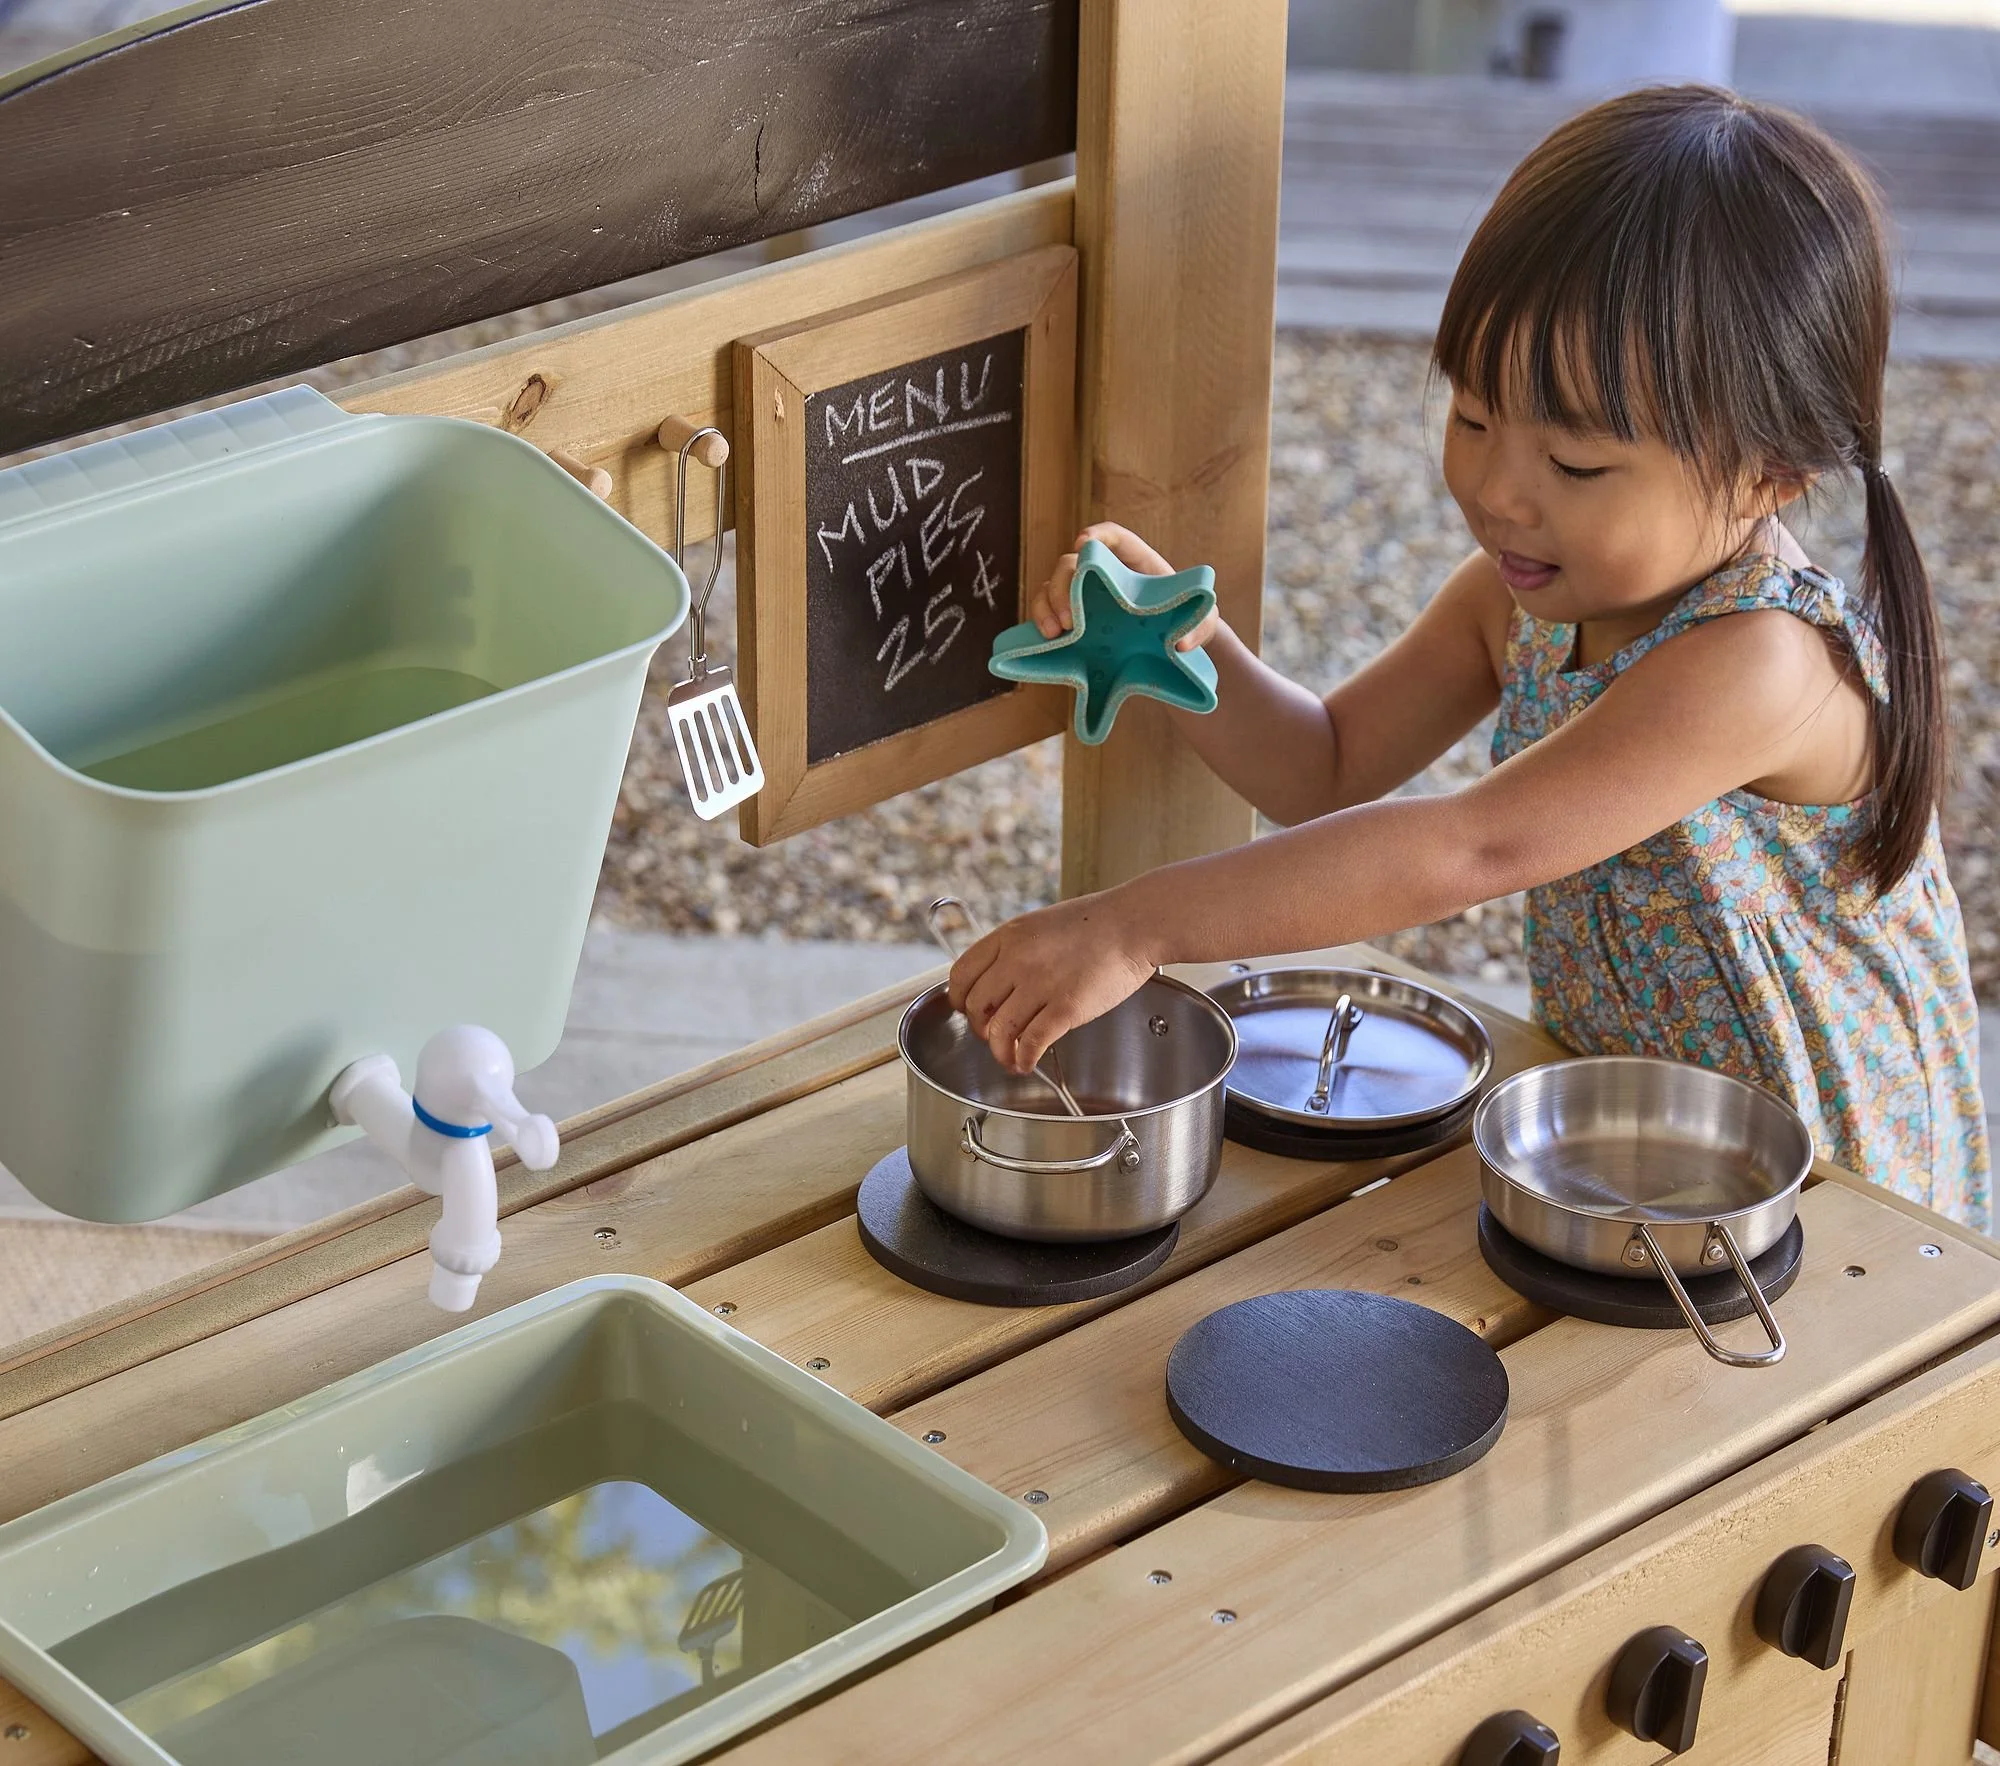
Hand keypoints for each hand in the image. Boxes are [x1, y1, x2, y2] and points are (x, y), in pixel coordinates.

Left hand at [947, 892, 1155, 1072]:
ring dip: (999, 1052)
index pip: (961, 974)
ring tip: (1008, 1058)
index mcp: (1009, 936)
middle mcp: (1018, 960)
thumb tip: (1001, 980)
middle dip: (980, 1028)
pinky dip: (1023, 1059)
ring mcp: (1041, 985)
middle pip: (976, 1006)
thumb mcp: (1041, 924)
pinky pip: (1031, 1043)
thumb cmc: (1098, 922)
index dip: (959, 999)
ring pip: (999, 1031)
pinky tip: (1027, 1063)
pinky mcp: (1066, 1008)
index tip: (967, 1009)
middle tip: (992, 1035)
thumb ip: (1017, 949)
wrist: (1136, 923)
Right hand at [1030, 522, 1222, 653]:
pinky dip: (1040, 619)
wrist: (1171, 648)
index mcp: (1136, 563)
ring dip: (1047, 604)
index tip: (1084, 544)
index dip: (1098, 535)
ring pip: (1052, 584)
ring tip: (1054, 633)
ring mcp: (1084, 596)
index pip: (1114, 537)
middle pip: (1072, 562)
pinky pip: (1045, 610)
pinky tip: (1046, 639)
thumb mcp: (1205, 622)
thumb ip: (1201, 627)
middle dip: (1065, 583)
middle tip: (1070, 619)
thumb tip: (1181, 643)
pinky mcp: (1073, 619)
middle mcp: (1104, 574)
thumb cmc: (1187, 623)